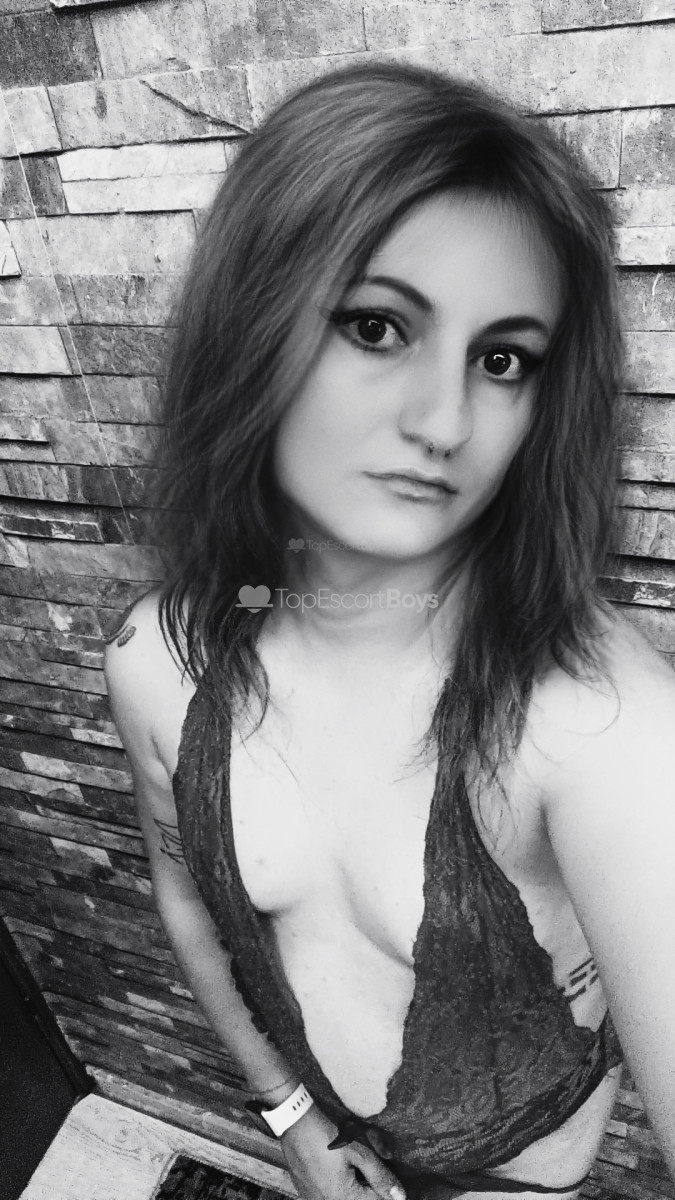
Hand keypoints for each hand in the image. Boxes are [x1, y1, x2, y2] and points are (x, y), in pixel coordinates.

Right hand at [280, 1104, 405, 1199]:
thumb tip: (401, 1197)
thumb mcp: (359, 1153)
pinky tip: (337, 1167)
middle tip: (366, 1163)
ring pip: (345, 1197)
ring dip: (354, 1185)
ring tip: (351, 1163)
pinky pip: (329, 1196)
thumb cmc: (329, 1135)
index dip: (386, 1187)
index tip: (385, 1171)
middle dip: (369, 1187)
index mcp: (343, 1198)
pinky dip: (339, 1186)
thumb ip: (381, 1177)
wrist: (294, 1121)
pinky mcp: (306, 1193)